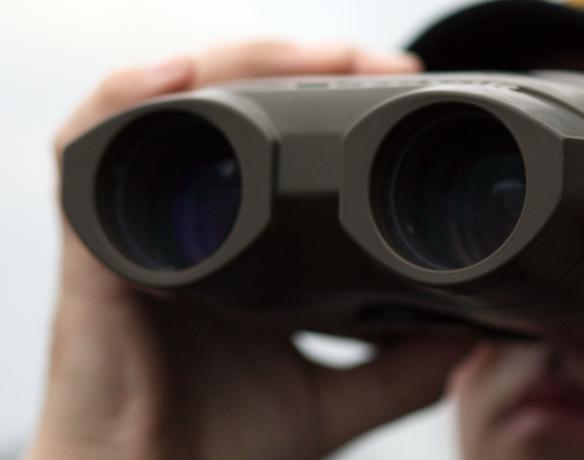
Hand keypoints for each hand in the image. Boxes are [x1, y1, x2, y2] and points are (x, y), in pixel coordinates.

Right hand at [28, 41, 469, 459]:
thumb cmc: (219, 449)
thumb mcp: (333, 399)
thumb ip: (400, 368)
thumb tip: (476, 333)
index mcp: (240, 246)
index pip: (273, 138)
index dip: (329, 95)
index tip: (402, 84)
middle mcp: (190, 224)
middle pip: (224, 102)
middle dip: (296, 63)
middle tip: (374, 65)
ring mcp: (144, 230)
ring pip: (166, 106)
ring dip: (231, 64)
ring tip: (302, 57)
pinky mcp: (100, 254)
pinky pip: (90, 155)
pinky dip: (124, 105)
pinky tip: (176, 83)